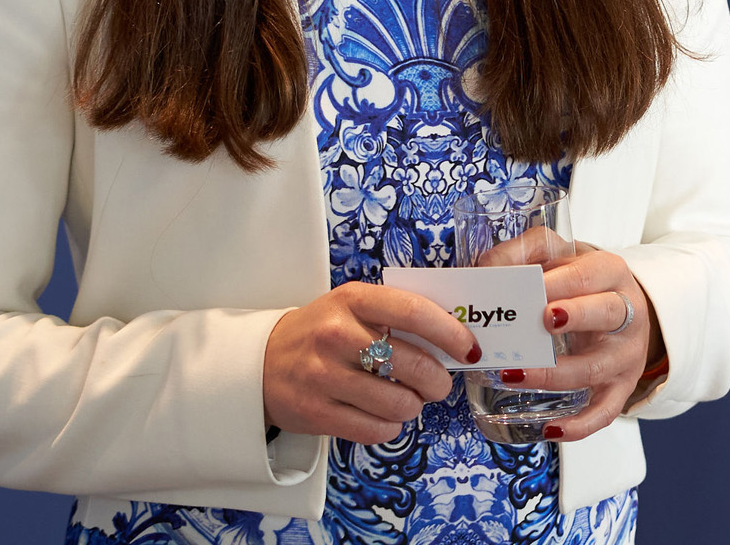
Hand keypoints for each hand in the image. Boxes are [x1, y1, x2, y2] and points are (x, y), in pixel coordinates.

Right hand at [263, 280, 477, 444]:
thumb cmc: (321, 332)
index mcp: (352, 299)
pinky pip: (375, 430)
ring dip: (413, 406)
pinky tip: (384, 416)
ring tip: (407, 399)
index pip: (414, 312)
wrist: (259, 363)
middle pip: (413, 365)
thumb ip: (396, 315)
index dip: (450, 333)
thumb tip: (454, 338)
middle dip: (438, 381)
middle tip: (438, 384)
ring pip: (398, 403)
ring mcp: (323, 376)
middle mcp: (336, 335)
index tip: (469, 349)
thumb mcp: (353, 307)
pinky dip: (390, 427)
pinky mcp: (315, 413)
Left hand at [475, 227, 661, 441]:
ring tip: (512, 375)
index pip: (588, 275)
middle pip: (607, 313)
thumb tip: (489, 265)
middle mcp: (627, 314)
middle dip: (576, 316)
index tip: (530, 289)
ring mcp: (626, 356)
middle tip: (542, 319)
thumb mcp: (564, 256)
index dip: (560, 283)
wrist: (626, 312)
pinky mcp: (621, 388)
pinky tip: (549, 429)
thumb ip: (527, 251)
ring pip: (596, 368)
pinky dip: (580, 426)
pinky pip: (605, 412)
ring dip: (555, 374)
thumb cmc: (585, 285)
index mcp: (611, 274)